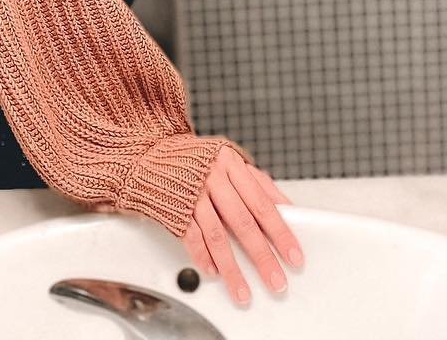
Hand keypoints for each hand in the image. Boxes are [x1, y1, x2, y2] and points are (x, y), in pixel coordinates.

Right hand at [181, 145, 304, 307]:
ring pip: (217, 236)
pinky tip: (213, 272)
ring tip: (243, 292)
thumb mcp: (231, 162)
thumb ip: (259, 183)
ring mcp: (193, 194)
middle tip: (276, 281)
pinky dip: (203, 258)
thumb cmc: (197, 161)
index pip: (262, 204)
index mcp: (231, 165)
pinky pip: (192, 238)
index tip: (294, 256)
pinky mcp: (175, 209)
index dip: (281, 232)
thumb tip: (287, 208)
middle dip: (262, 257)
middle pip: (243, 223)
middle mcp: (213, 178)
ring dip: (232, 269)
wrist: (152, 154)